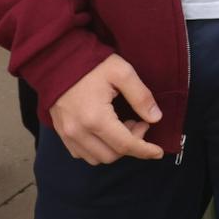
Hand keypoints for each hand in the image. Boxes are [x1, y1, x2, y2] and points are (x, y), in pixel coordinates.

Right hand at [48, 54, 163, 164]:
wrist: (60, 60)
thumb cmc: (92, 65)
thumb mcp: (123, 73)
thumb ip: (141, 96)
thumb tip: (155, 118)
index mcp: (95, 118)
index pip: (125, 145)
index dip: (145, 150)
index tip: (158, 152)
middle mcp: (78, 132)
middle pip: (112, 155)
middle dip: (132, 144)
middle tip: (139, 122)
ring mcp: (67, 134)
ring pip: (97, 158)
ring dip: (115, 148)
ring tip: (123, 124)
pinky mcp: (61, 133)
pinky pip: (81, 153)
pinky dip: (98, 149)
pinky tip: (107, 131)